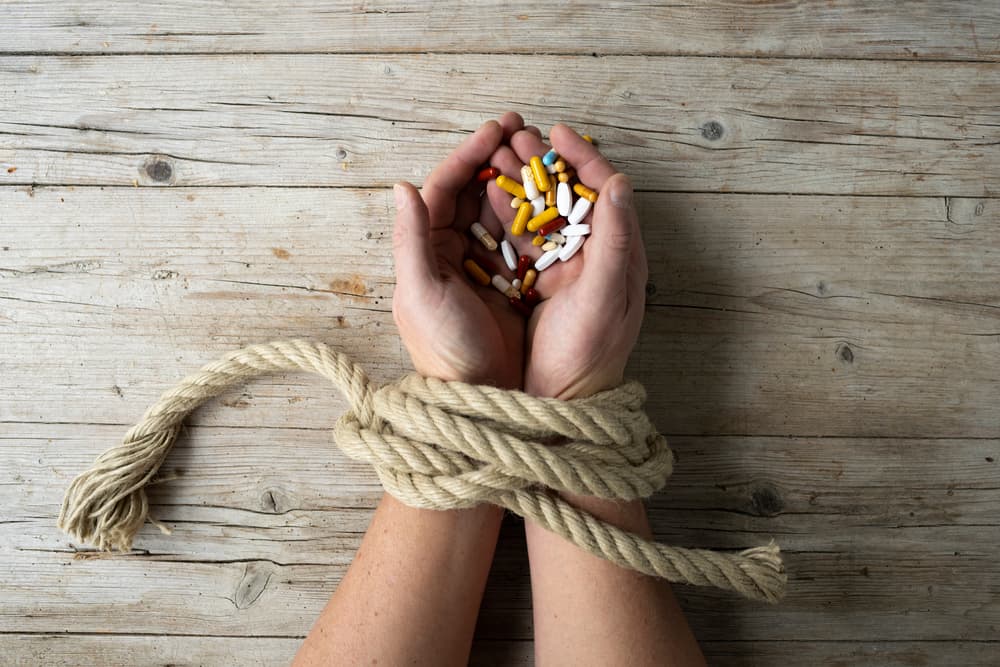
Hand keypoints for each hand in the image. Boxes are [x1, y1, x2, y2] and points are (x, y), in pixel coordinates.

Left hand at [392, 113, 527, 387]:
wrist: (479, 398)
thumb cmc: (444, 348)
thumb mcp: (420, 293)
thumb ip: (411, 240)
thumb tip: (402, 186)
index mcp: (425, 251)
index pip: (443, 189)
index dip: (468, 155)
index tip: (496, 129)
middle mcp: (450, 253)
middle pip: (472, 193)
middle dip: (495, 158)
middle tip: (524, 128)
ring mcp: (481, 267)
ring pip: (498, 211)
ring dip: (516, 180)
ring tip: (541, 152)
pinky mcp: (509, 283)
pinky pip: (522, 239)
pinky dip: (534, 215)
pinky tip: (555, 196)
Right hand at [486, 124, 646, 397]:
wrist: (561, 399)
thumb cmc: (590, 352)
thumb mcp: (606, 296)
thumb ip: (616, 239)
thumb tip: (619, 182)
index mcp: (619, 253)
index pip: (605, 191)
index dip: (583, 158)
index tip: (557, 132)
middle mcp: (595, 255)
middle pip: (570, 195)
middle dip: (544, 162)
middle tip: (517, 135)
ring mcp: (566, 269)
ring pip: (543, 213)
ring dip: (521, 182)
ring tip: (497, 154)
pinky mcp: (541, 283)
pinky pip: (523, 239)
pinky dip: (506, 214)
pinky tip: (486, 196)